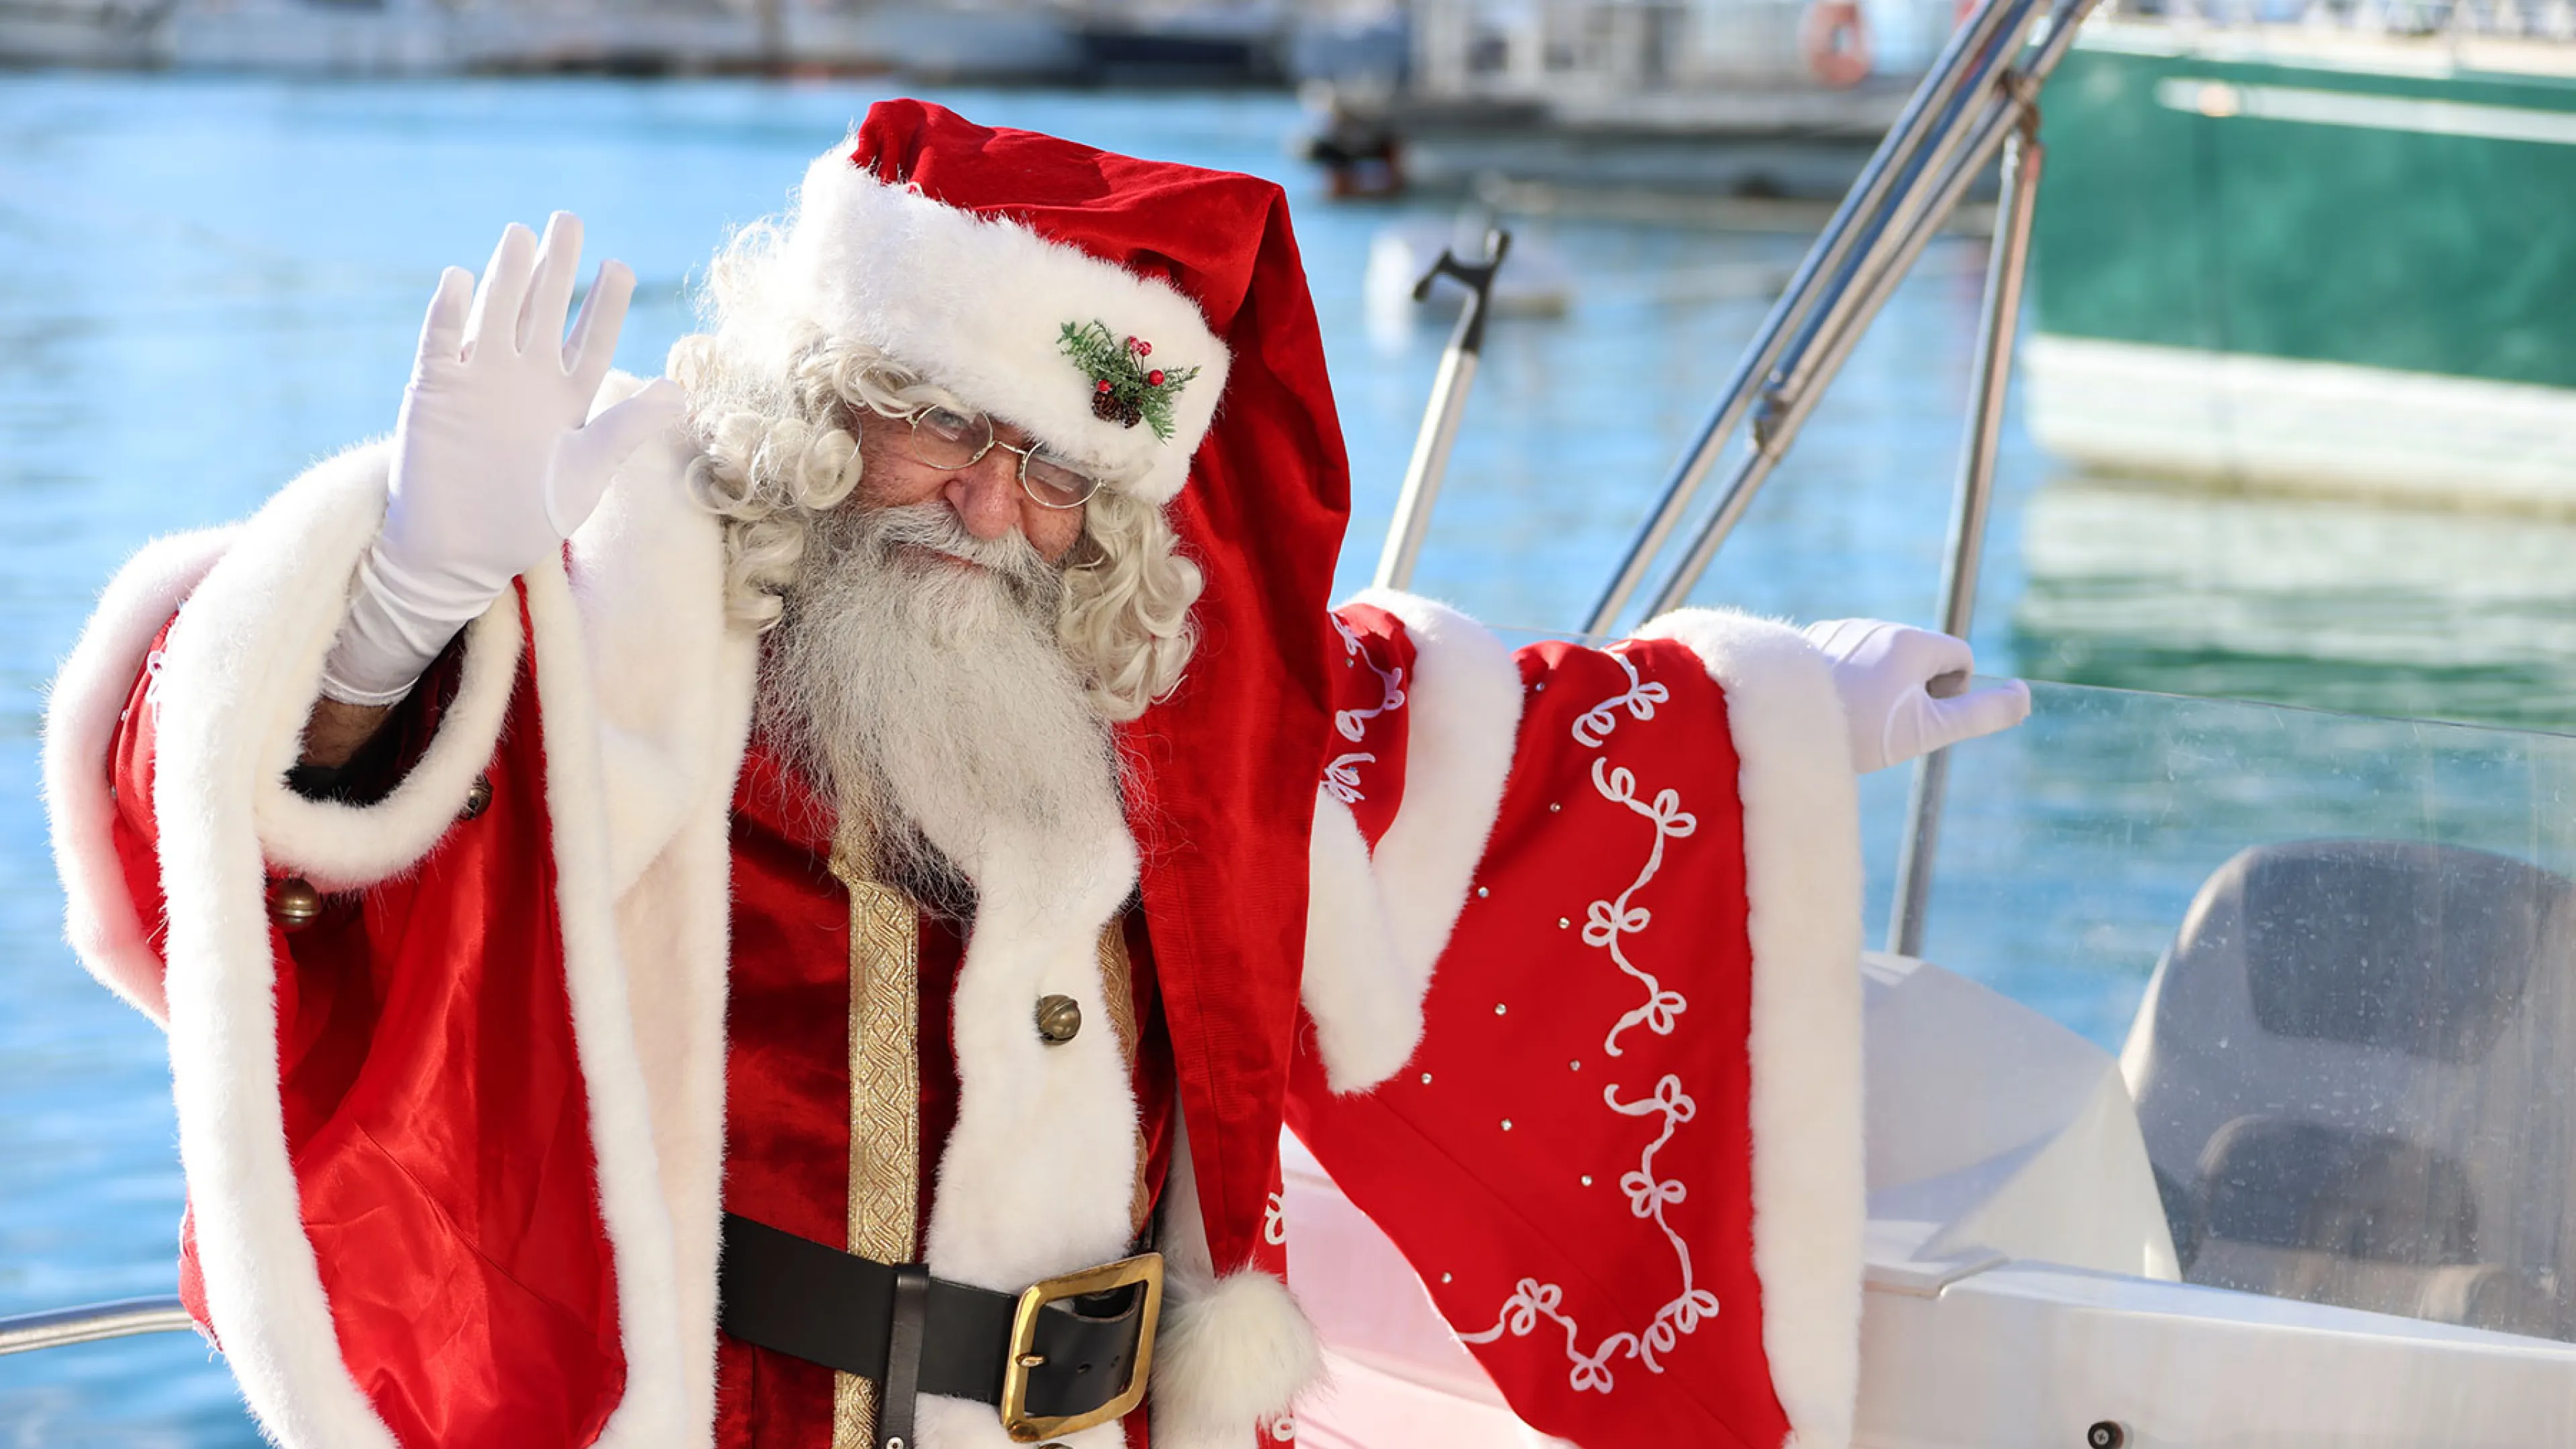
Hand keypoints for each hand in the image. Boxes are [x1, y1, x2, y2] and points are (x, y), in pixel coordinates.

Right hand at [320, 212, 684, 704]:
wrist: (459, 552)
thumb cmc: (526, 516)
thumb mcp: (586, 473)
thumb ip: (628, 428)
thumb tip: (679, 391)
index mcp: (566, 397)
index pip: (590, 339)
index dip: (604, 304)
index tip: (620, 267)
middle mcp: (523, 378)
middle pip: (543, 310)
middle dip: (557, 268)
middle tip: (569, 220)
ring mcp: (477, 380)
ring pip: (494, 313)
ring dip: (506, 276)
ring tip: (521, 235)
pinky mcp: (433, 391)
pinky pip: (439, 342)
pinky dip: (448, 312)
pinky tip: (461, 279)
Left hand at [1800, 617, 2031, 773]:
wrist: (1786, 727)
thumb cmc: (1862, 732)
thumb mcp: (1930, 730)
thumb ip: (1981, 714)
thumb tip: (2024, 695)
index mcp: (1912, 640)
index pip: (1960, 658)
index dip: (1950, 694)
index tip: (1918, 717)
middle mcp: (1879, 625)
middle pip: (1923, 657)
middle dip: (1916, 690)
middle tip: (1884, 722)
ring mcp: (1844, 629)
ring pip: (1886, 657)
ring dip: (1884, 684)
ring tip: (1856, 714)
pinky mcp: (1815, 639)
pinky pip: (1852, 657)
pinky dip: (1852, 678)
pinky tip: (1834, 703)